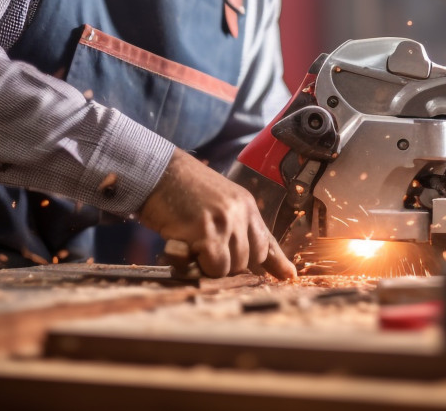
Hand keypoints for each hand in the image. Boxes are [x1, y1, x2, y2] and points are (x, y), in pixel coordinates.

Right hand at [139, 148, 295, 280]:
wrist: (156, 170)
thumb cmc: (179, 189)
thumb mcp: (216, 203)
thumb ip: (233, 226)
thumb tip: (249, 257)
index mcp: (246, 204)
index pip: (268, 239)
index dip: (276, 261)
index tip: (288, 275)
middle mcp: (241, 212)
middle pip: (251, 259)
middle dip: (231, 265)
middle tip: (206, 254)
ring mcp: (225, 220)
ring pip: (233, 266)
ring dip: (212, 266)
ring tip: (193, 247)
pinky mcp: (207, 231)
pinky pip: (215, 266)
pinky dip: (200, 266)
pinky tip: (187, 249)